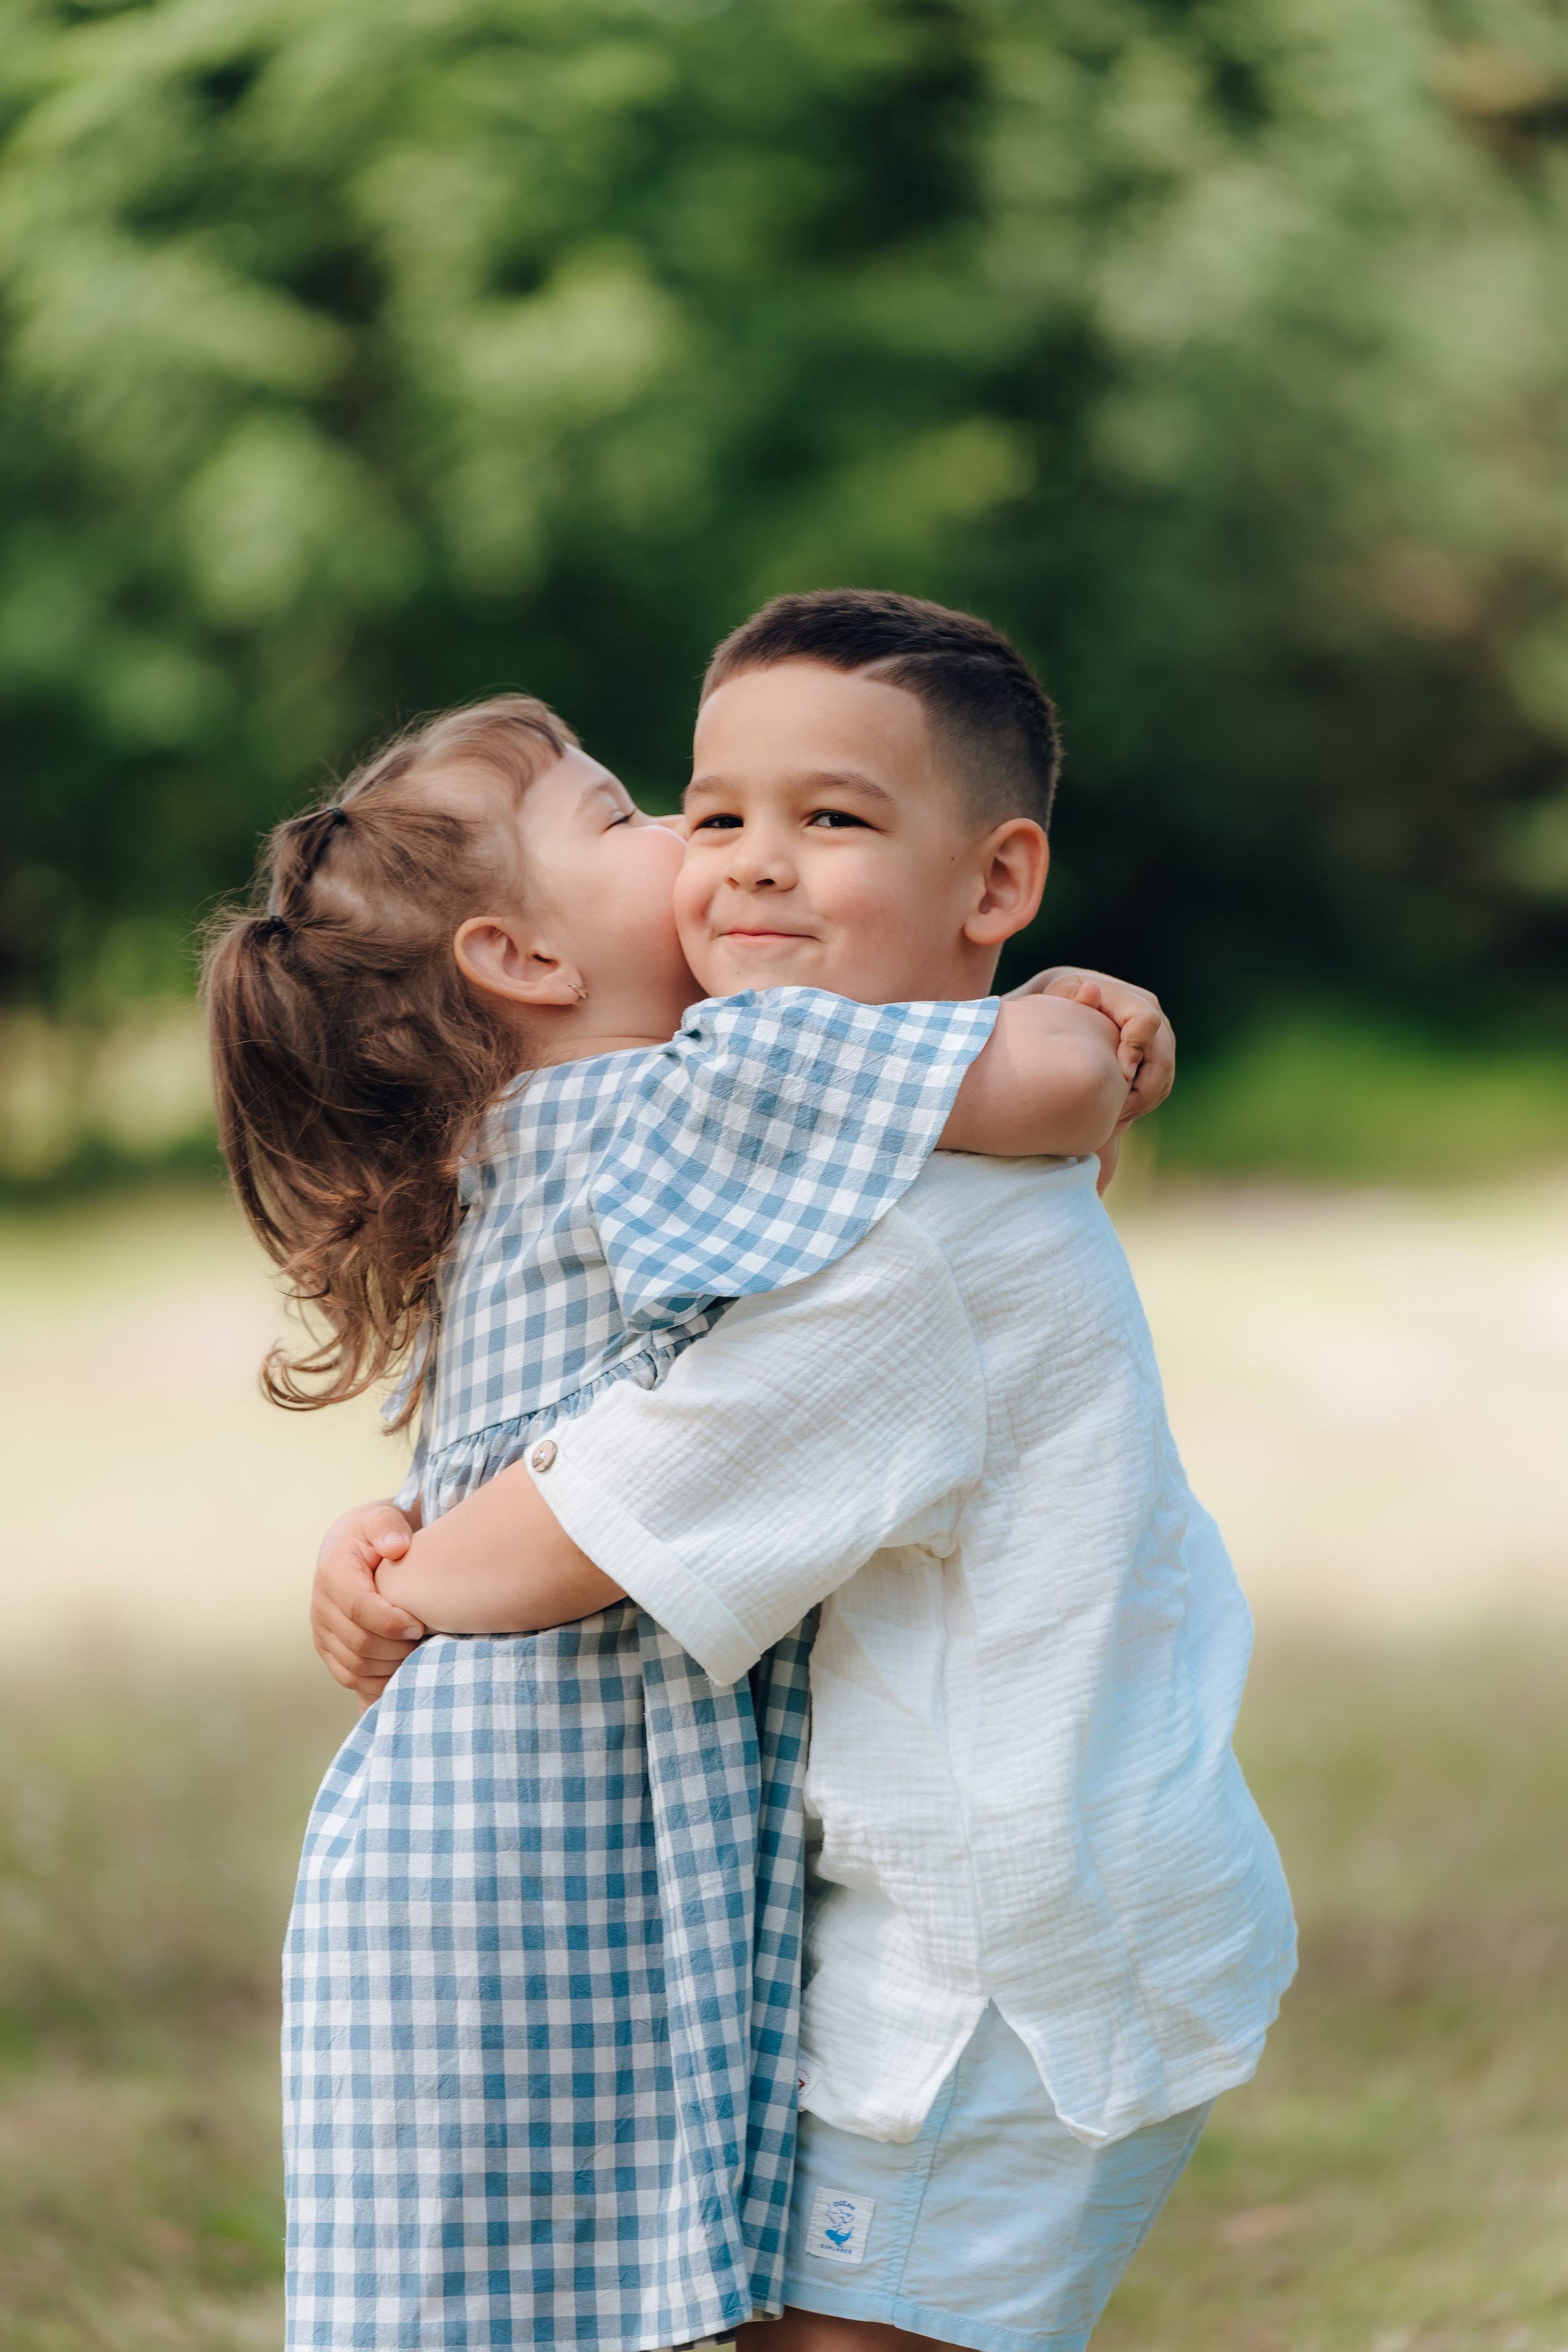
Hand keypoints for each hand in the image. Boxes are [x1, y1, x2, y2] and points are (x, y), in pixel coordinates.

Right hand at [311, 1500, 425, 1706]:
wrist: (358, 1548)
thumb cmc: (378, 1533)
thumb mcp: (383, 1518)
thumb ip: (388, 1526)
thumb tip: (396, 1546)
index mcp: (332, 1573)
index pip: (359, 1609)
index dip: (392, 1623)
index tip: (421, 1624)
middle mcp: (321, 1606)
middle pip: (359, 1644)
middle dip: (398, 1648)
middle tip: (425, 1640)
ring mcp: (322, 1632)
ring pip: (355, 1667)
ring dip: (391, 1666)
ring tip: (417, 1652)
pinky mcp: (329, 1650)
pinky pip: (350, 1679)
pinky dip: (378, 1682)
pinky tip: (403, 1669)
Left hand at [1011, 966, 1173, 1119]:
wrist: (1080, 1010)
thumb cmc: (1066, 1001)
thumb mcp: (1062, 992)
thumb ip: (1072, 994)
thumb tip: (1091, 991)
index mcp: (1135, 1001)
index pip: (1146, 1023)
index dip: (1135, 1050)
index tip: (1119, 1075)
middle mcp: (1156, 1021)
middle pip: (1161, 1062)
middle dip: (1138, 1093)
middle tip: (1110, 1114)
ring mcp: (1161, 1044)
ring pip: (1162, 1082)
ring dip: (1138, 1105)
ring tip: (1108, 1120)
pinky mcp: (1158, 1063)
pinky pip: (1158, 1091)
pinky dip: (1138, 1107)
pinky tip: (1113, 1117)